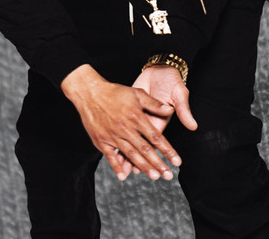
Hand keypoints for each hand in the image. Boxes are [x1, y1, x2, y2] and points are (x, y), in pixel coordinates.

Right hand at [61, 64, 181, 181]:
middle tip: (168, 175)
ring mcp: (113, 135)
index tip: (177, 161)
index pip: (155, 137)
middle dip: (158, 164)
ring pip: (131, 154)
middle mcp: (126, 128)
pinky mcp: (101, 140)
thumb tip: (170, 110)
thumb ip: (154, 103)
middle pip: (145, 149)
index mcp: (136, 117)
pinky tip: (124, 175)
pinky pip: (110, 156)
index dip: (167, 150)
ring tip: (154, 176)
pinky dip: (117, 166)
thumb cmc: (115, 92)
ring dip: (143, 167)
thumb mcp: (137, 93)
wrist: (90, 93)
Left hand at [116, 65, 197, 179]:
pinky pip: (123, 125)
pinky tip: (113, 148)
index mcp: (160, 120)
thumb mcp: (179, 94)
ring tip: (125, 168)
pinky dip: (119, 136)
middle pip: (144, 144)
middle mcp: (148, 121)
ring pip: (132, 138)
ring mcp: (138, 116)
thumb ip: (183, 110)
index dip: (155, 155)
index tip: (155, 169)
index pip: (156, 142)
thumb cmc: (171, 80)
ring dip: (129, 151)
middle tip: (138, 174)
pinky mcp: (130, 109)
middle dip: (143, 159)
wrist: (159, 68)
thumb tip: (193, 126)